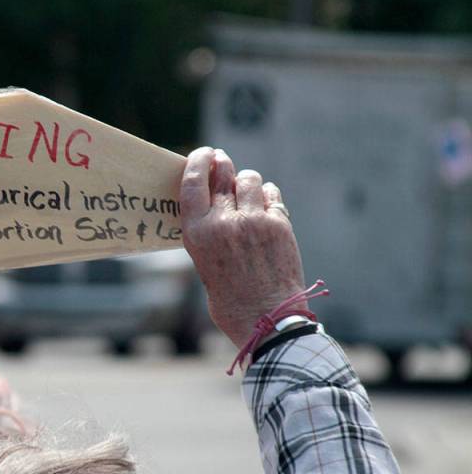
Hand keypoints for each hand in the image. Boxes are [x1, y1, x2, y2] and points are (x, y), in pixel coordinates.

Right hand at [180, 147, 307, 348]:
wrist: (266, 320)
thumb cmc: (230, 300)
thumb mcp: (204, 264)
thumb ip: (209, 233)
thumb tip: (214, 205)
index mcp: (198, 233)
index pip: (194, 181)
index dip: (198, 161)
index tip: (203, 153)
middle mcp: (224, 222)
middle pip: (223, 173)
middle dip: (222, 164)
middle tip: (222, 162)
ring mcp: (254, 221)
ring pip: (250, 180)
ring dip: (247, 183)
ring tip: (247, 194)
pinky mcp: (279, 225)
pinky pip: (271, 196)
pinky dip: (267, 198)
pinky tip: (265, 210)